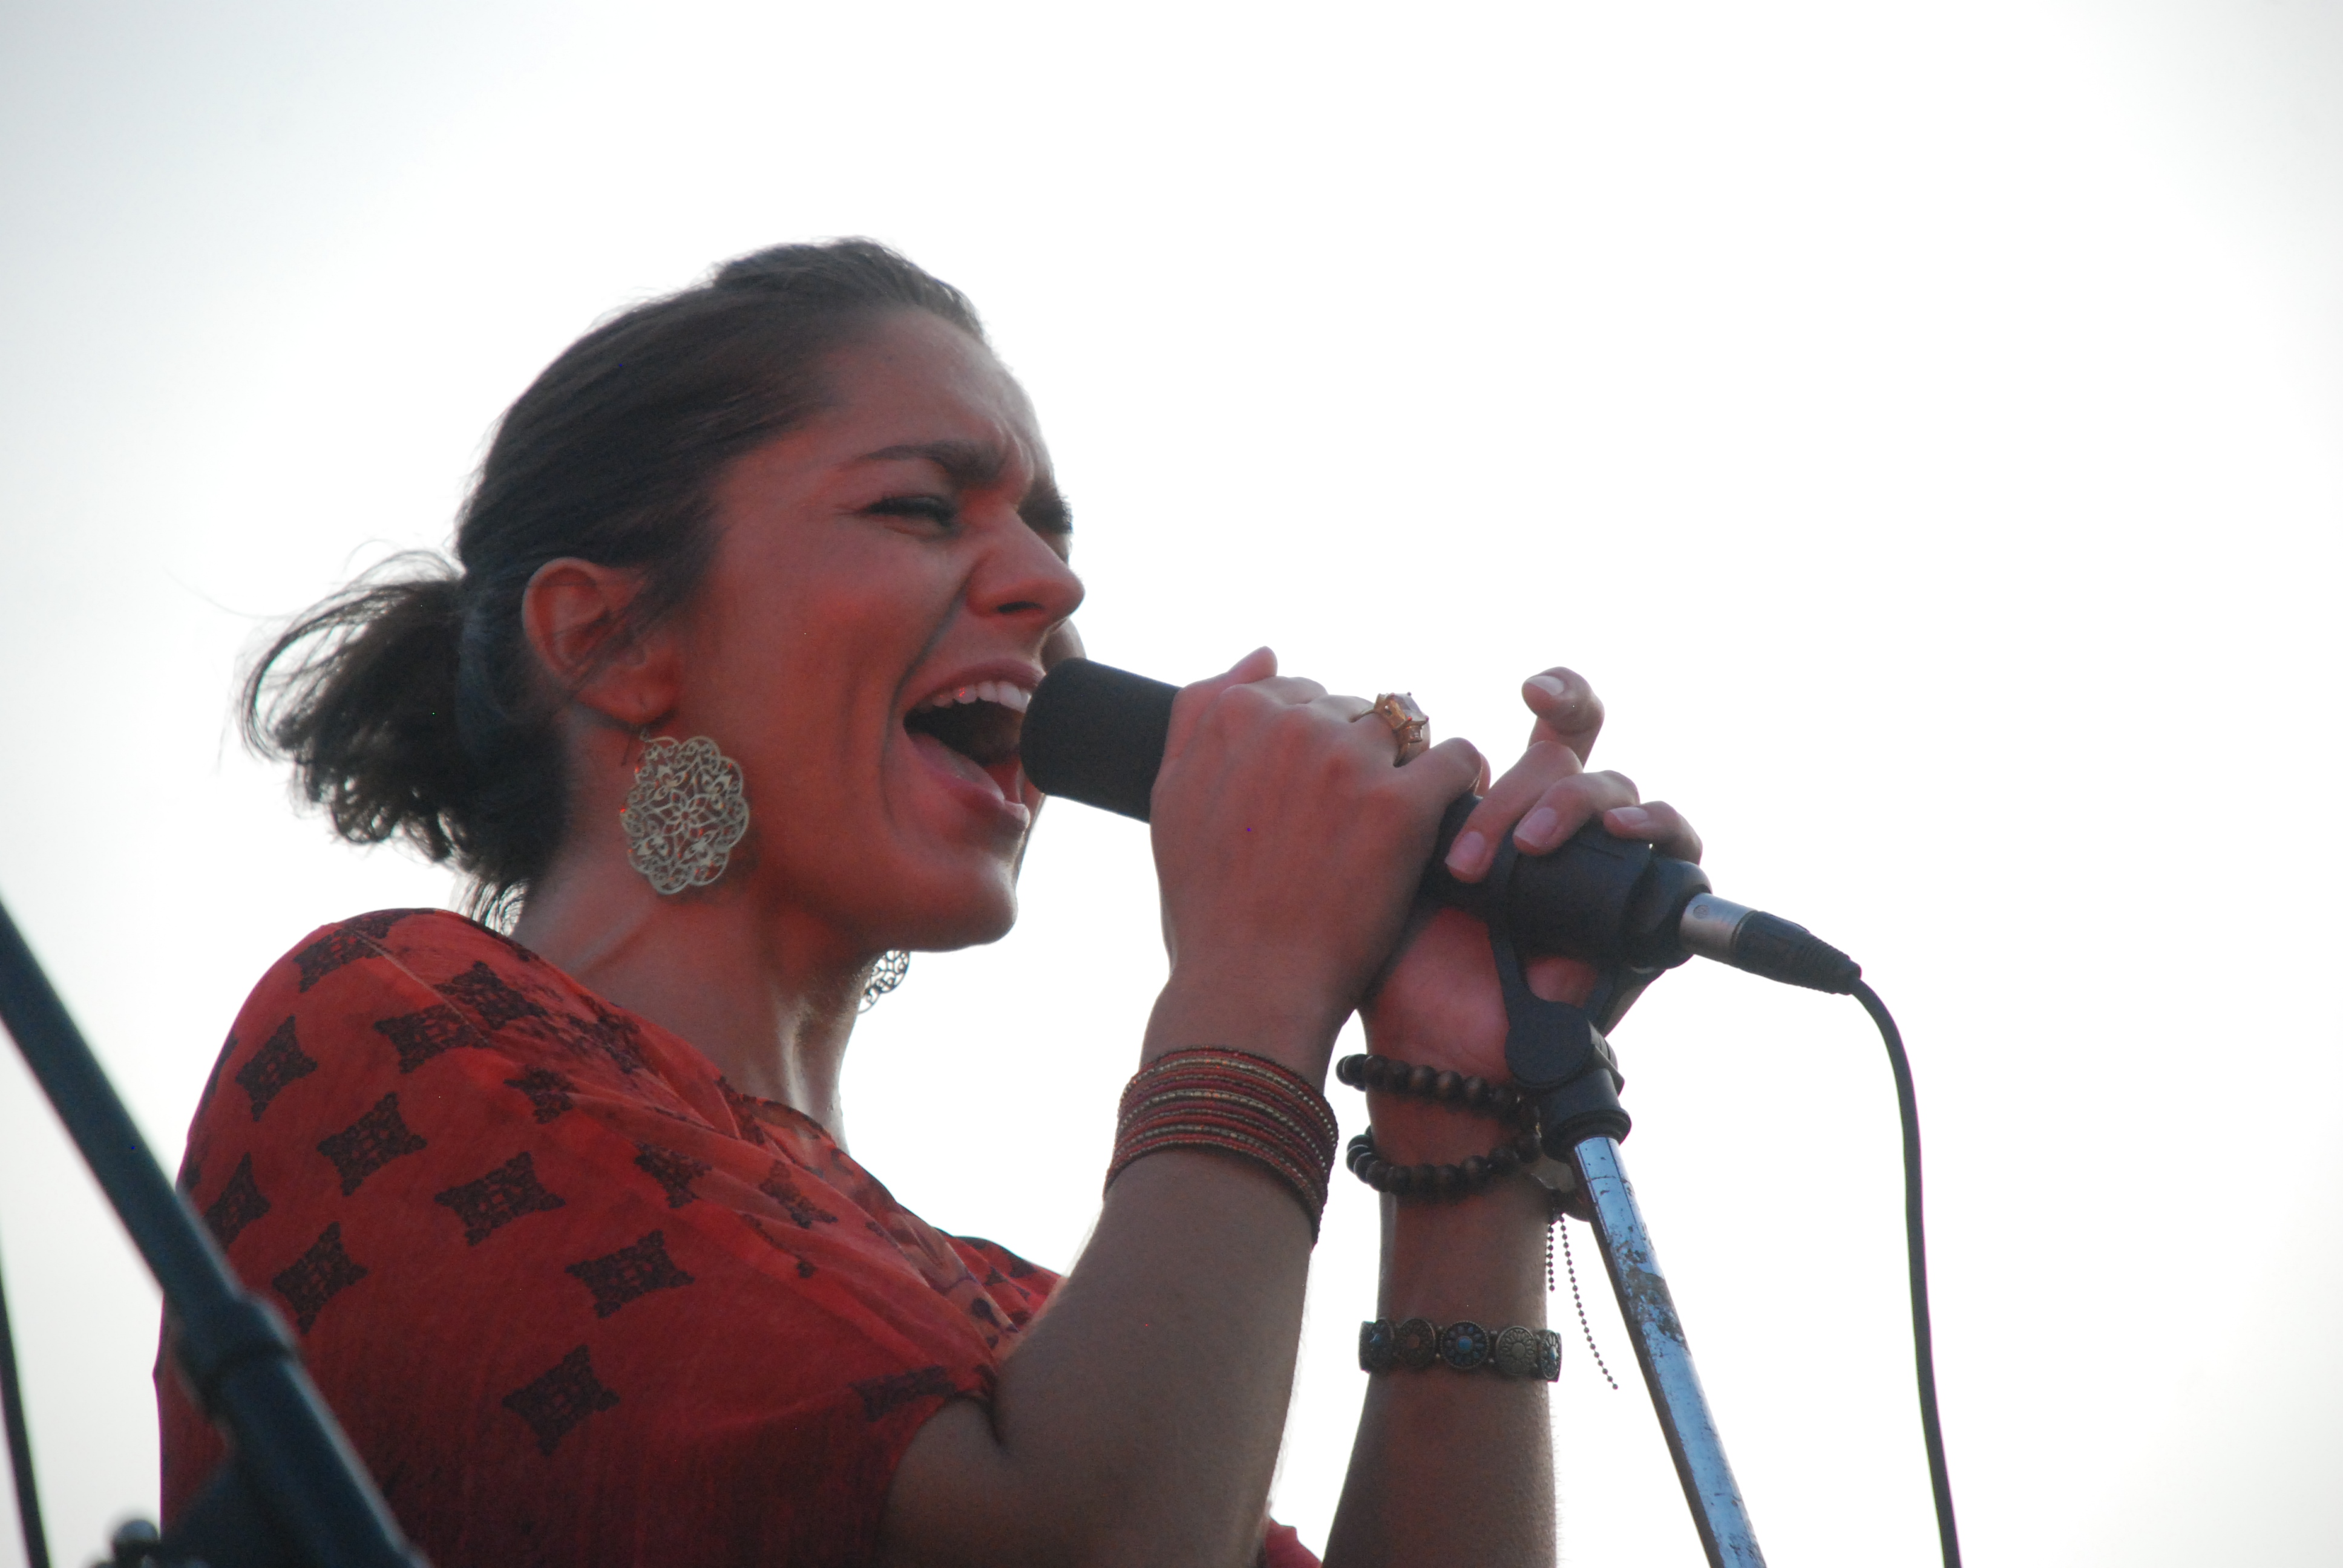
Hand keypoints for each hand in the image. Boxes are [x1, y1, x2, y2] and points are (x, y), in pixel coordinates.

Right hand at [1143, 648, 1484, 1080]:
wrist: (1249, 987)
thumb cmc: (1208, 906)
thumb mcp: (1173, 798)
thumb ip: (1202, 712)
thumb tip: (1265, 652)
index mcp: (1233, 716)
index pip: (1296, 692)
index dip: (1308, 746)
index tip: (1307, 800)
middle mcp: (1290, 725)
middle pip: (1352, 709)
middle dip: (1355, 755)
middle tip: (1345, 826)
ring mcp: (1348, 761)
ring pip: (1404, 729)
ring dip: (1404, 768)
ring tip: (1389, 830)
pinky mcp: (1402, 805)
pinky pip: (1456, 760)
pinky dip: (1457, 786)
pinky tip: (1438, 824)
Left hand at [1360, 668, 1699, 1158]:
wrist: (1435, 1043)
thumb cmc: (1399, 958)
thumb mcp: (1389, 857)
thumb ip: (1402, 790)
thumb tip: (1398, 725)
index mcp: (1511, 805)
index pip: (1555, 725)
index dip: (1560, 691)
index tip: (1527, 684)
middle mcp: (1565, 827)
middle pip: (1572, 757)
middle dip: (1523, 786)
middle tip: (1474, 853)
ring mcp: (1606, 865)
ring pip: (1615, 791)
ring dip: (1569, 807)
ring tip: (1528, 848)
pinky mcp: (1645, 906)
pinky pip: (1677, 844)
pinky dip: (1652, 826)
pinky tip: (1618, 834)